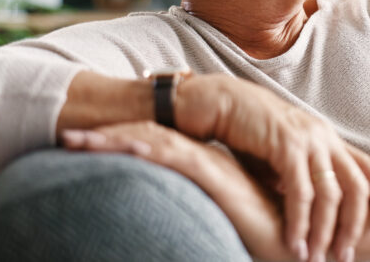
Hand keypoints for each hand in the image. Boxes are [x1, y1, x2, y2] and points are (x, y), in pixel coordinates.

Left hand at [60, 122, 290, 259]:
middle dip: (105, 136)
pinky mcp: (219, 179)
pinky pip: (176, 158)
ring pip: (154, 143)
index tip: (87, 145)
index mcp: (208, 168)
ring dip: (111, 140)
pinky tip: (120, 149)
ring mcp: (212, 167)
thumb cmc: (273, 234)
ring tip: (73, 141)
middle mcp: (207, 161)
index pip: (158, 146)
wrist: (304, 235)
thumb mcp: (229, 221)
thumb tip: (181, 224)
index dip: (122, 142)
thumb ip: (207, 213)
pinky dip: (146, 151)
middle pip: (148, 138)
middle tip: (65, 135)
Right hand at [173, 74, 369, 261]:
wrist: (216, 101)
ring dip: (326, 231)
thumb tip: (307, 208)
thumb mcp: (280, 157)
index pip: (369, 168)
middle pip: (358, 184)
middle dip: (356, 224)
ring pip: (331, 193)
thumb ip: (298, 178)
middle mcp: (323, 136)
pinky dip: (299, 221)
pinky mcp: (286, 146)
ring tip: (316, 258)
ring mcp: (308, 139)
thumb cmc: (244, 132)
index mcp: (327, 137)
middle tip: (347, 256)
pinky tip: (294, 243)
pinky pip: (301, 192)